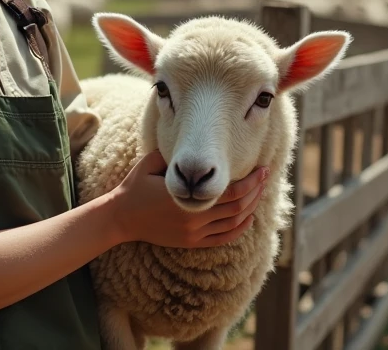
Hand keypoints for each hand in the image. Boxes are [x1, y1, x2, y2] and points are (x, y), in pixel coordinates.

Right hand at [109, 149, 268, 248]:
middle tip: (265, 177)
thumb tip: (198, 145)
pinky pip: (223, 239)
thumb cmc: (136, 186)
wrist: (121, 218)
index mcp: (187, 198)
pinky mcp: (191, 243)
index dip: (251, 182)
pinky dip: (239, 229)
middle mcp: (194, 218)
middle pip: (237, 208)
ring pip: (233, 223)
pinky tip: (248, 218)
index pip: (230, 192)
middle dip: (256, 192)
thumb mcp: (153, 162)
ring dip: (251, 208)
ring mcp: (193, 233)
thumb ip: (176, 156)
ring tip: (259, 193)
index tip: (262, 170)